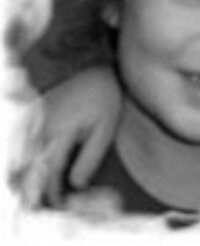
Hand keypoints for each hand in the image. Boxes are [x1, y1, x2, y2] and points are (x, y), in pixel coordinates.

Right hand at [13, 66, 121, 207]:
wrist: (89, 65)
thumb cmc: (102, 96)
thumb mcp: (105, 128)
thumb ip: (90, 157)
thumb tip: (75, 184)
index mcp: (58, 134)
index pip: (49, 174)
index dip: (53, 193)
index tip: (60, 204)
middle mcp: (40, 130)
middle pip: (30, 169)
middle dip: (35, 188)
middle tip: (46, 201)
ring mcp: (33, 123)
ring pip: (24, 158)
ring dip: (30, 174)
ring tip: (40, 187)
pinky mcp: (31, 118)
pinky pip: (24, 145)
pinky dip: (28, 159)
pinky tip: (35, 166)